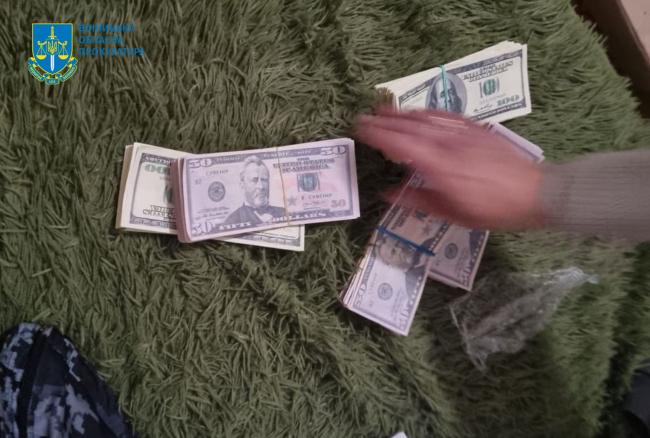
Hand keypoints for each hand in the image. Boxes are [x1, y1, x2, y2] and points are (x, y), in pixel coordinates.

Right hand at [354, 109, 544, 229]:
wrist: (536, 193)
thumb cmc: (493, 210)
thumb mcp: (453, 214)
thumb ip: (419, 200)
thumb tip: (388, 192)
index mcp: (439, 166)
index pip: (401, 145)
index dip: (379, 135)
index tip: (361, 129)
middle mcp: (448, 144)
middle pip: (410, 127)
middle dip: (384, 121)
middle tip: (364, 117)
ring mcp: (464, 133)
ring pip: (427, 118)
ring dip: (403, 113)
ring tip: (384, 110)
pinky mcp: (478, 129)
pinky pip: (448, 116)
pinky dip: (429, 112)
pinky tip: (420, 112)